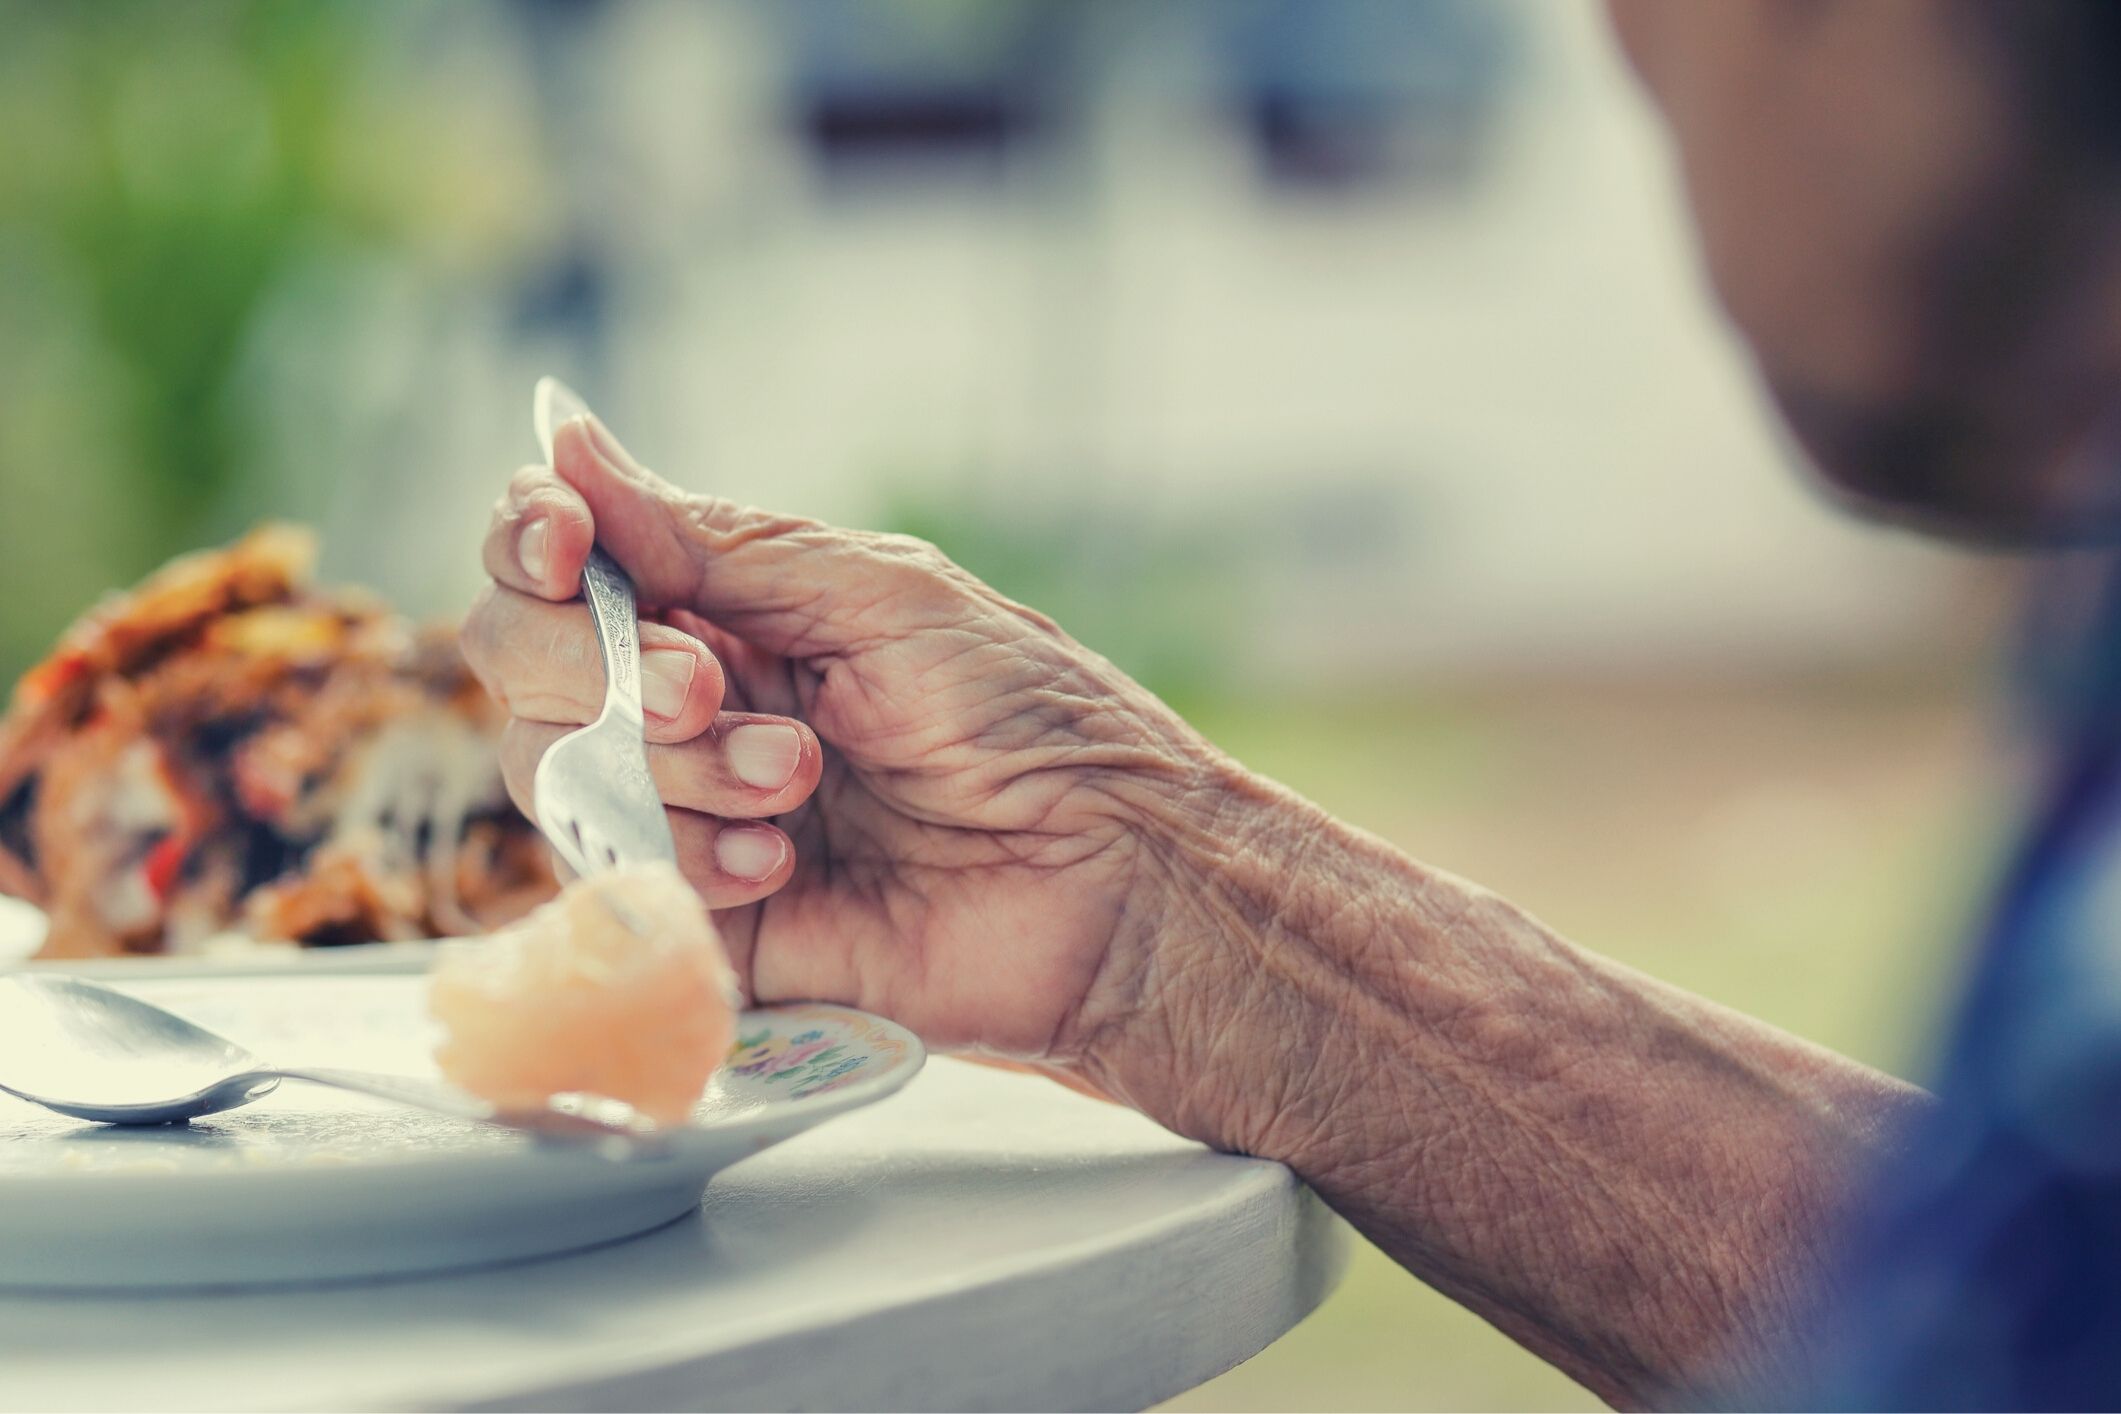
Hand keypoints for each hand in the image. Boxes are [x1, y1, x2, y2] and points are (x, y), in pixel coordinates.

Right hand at [461, 414, 1231, 1067]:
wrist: (1108, 880)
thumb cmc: (1026, 717)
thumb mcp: (876, 595)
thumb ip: (716, 541)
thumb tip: (565, 442)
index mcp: (734, 605)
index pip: (564, 556)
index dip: (531, 539)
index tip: (559, 544)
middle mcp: (691, 699)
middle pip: (523, 656)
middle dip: (598, 663)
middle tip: (710, 688)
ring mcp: (686, 809)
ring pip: (553, 767)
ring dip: (670, 766)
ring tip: (799, 782)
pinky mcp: (699, 918)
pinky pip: (612, 880)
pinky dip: (686, 857)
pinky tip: (782, 865)